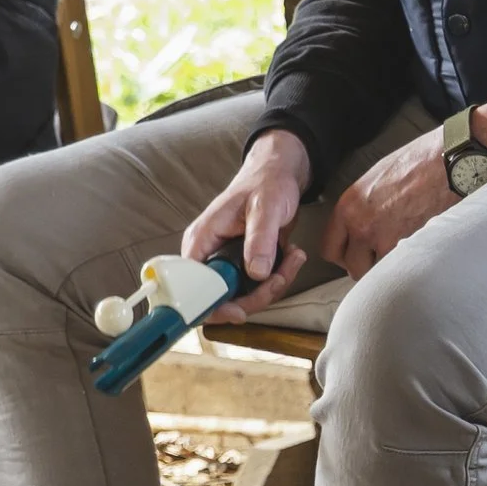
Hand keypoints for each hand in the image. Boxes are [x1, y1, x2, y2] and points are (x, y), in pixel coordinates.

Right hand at [183, 128, 313, 309]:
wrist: (278, 175)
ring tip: (293, 258)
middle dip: (257, 295)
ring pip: (244, 296)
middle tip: (280, 276)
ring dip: (273, 285)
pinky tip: (291, 256)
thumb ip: (259, 239)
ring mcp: (227, 262)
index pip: (194, 288)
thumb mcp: (265, 208)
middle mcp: (209, 255)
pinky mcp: (244, 265)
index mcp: (201, 241)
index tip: (240, 310)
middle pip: (223, 299)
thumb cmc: (266, 182)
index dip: (215, 306)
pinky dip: (279, 278)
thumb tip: (256, 273)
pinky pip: (258, 287)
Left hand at [321, 126, 456, 278]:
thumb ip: (360, 208)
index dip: (343, 255)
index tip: (353, 254)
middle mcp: (362, 226)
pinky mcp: (410, 248)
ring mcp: (386, 240)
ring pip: (378, 273)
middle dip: (365, 265)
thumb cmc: (416, 163)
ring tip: (399, 252)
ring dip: (387, 267)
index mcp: (349, 207)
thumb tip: (358, 227)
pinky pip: (401, 268)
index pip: (330, 249)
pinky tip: (415, 250)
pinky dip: (407, 264)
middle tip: (378, 256)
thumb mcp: (374, 180)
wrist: (446, 164)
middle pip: (352, 267)